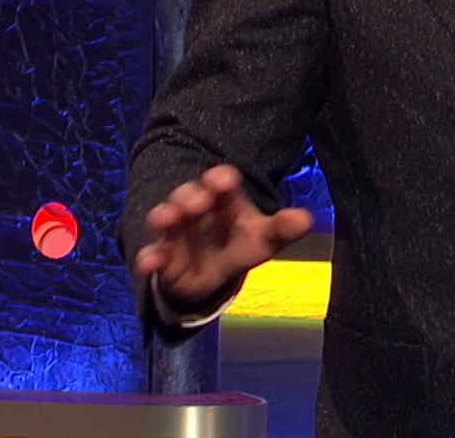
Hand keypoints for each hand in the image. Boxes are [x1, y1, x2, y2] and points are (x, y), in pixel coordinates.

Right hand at [133, 164, 313, 307]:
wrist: (211, 274)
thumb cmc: (241, 244)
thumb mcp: (264, 238)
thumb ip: (282, 229)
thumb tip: (305, 220)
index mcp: (225, 201)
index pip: (222, 183)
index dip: (221, 180)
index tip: (222, 181)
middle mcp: (197, 211)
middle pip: (189, 196)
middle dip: (190, 196)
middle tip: (198, 202)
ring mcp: (177, 233)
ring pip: (167, 219)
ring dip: (165, 216)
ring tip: (168, 218)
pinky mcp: (163, 258)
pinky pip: (152, 255)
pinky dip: (149, 258)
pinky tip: (149, 262)